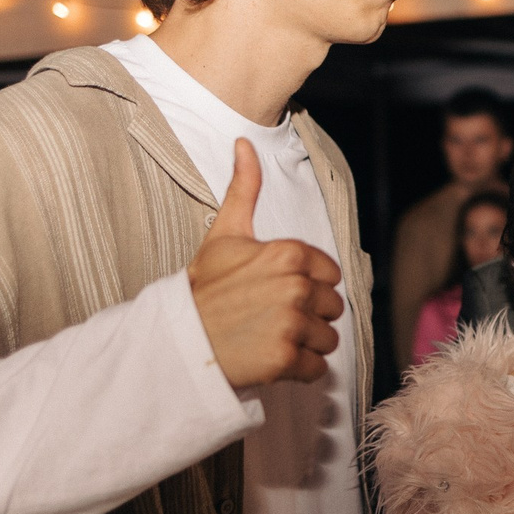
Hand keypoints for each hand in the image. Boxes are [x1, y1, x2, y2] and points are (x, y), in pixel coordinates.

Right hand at [188, 139, 345, 388]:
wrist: (180, 336)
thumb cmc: (205, 287)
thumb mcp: (225, 233)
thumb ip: (244, 188)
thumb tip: (244, 143)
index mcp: (289, 254)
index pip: (331, 275)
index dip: (311, 286)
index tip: (281, 293)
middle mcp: (295, 287)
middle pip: (333, 308)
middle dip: (310, 317)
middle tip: (274, 319)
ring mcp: (292, 324)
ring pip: (329, 339)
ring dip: (306, 345)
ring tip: (272, 338)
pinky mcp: (287, 358)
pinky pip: (317, 369)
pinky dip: (299, 370)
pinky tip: (272, 359)